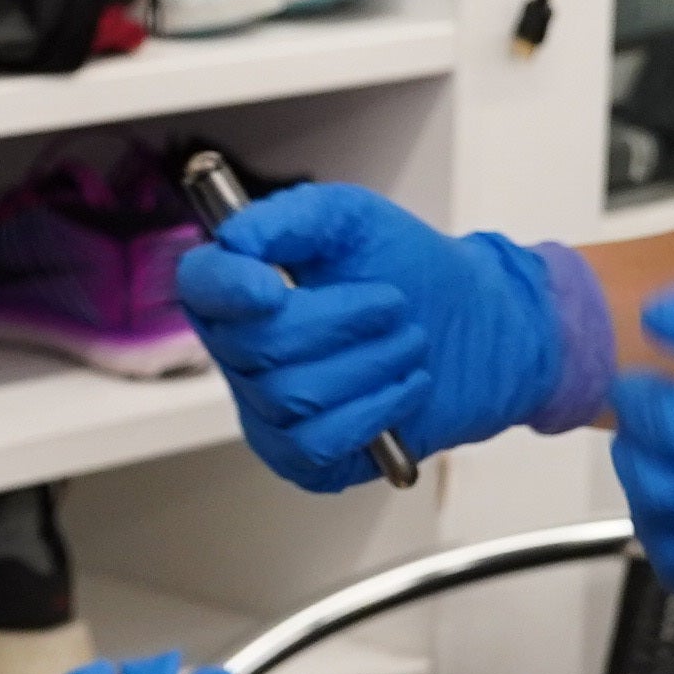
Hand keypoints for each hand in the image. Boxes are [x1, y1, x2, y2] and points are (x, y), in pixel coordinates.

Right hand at [170, 183, 567, 489]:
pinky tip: (402, 388)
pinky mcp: (302, 457)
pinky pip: (317, 442)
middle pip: (258, 347)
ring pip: (294, 395)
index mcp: (242, 288)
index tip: (273, 287)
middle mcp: (242, 352)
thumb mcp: (352, 219)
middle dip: (341, 321)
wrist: (473, 328)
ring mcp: (268, 410)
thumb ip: (290, 217)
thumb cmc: (405, 270)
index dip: (229, 289)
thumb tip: (235, 236)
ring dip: (370, 362)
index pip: (201, 287)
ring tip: (408, 342)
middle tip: (392, 305)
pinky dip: (373, 410)